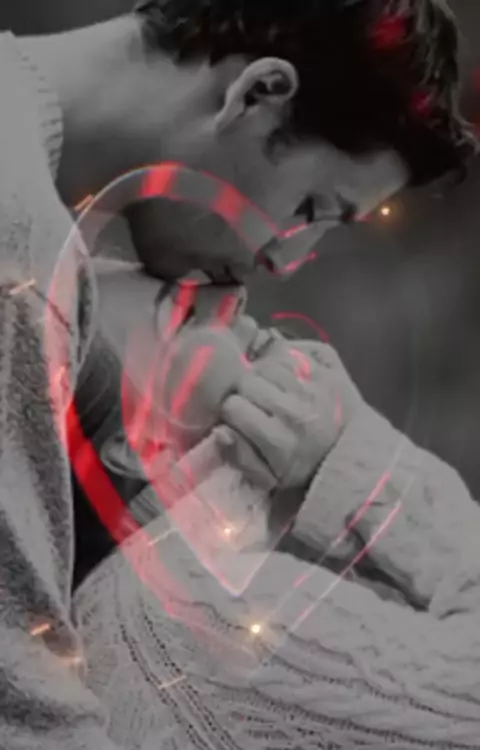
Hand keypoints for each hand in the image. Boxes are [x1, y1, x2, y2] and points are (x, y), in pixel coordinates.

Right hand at [218, 337, 360, 491]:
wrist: (353, 453)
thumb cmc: (305, 466)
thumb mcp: (270, 476)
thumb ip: (240, 457)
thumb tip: (220, 431)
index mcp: (277, 437)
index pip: (233, 406)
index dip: (231, 410)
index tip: (238, 416)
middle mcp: (294, 407)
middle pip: (247, 379)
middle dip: (244, 389)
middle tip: (253, 400)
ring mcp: (313, 384)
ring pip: (268, 362)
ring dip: (263, 372)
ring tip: (269, 386)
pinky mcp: (329, 368)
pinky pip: (293, 350)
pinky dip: (283, 356)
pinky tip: (284, 371)